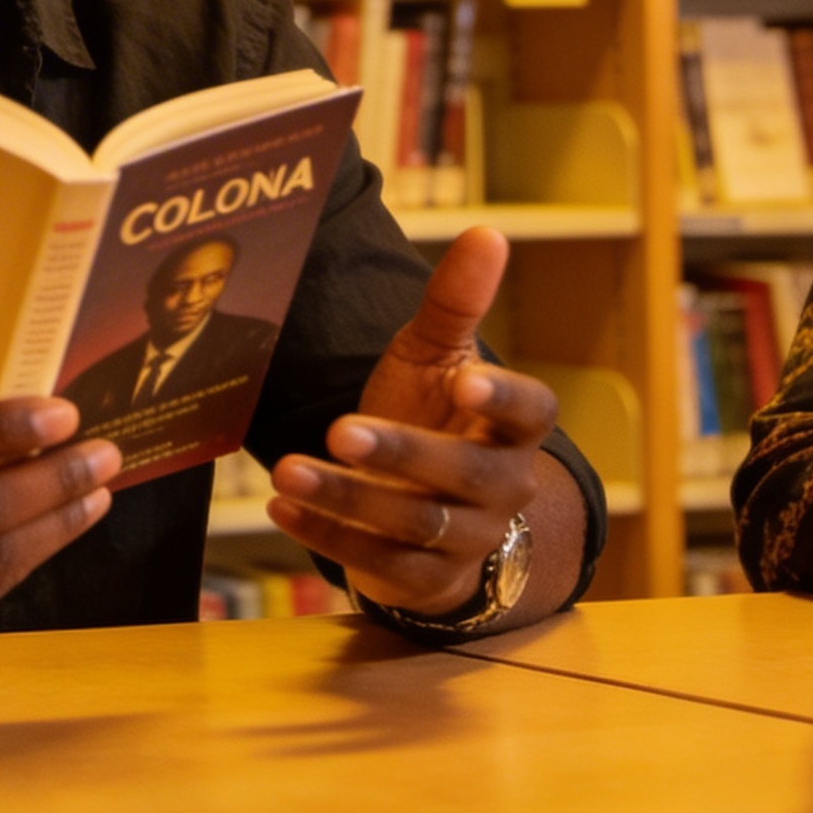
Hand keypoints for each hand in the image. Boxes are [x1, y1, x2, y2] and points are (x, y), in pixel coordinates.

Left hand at [267, 226, 556, 619]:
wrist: (426, 503)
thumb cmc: (433, 412)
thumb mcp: (435, 356)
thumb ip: (456, 300)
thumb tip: (489, 231)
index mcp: (512, 428)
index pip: (531, 412)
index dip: (505, 397)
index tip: (465, 379)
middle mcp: (500, 489)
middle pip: (464, 474)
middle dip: (401, 453)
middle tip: (339, 429)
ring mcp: (466, 540)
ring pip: (414, 524)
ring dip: (346, 497)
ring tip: (286, 469)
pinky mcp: (425, 580)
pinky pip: (380, 565)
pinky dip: (327, 537)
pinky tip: (281, 506)